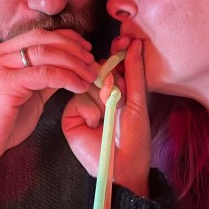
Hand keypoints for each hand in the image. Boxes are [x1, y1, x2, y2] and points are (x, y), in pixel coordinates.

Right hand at [0, 29, 98, 170]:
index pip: (37, 35)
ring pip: (46, 53)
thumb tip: (68, 71)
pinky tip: (79, 86)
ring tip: (90, 75)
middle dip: (73, 48)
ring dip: (74, 63)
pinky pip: (44, 74)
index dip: (66, 38)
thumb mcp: (26, 96)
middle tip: (92, 61)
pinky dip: (66, 77)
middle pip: (43, 39)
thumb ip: (43, 80)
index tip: (85, 49)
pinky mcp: (4, 84)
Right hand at [62, 38, 150, 196]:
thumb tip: (135, 43)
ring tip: (110, 114)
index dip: (118, 51)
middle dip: (112, 78)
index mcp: (119, 90)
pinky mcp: (70, 115)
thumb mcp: (138, 102)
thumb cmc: (134, 140)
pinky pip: (77, 98)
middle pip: (99, 69)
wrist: (121, 168)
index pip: (114, 63)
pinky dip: (90, 109)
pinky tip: (95, 125)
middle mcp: (99, 95)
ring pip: (87, 82)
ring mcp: (84, 104)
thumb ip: (135, 72)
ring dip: (103, 97)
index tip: (124, 39)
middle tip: (119, 94)